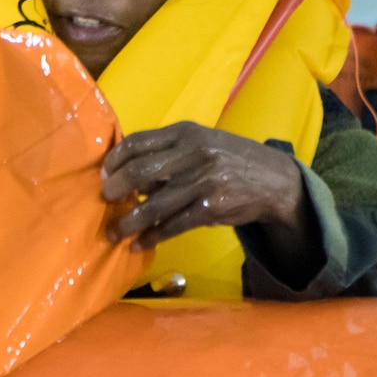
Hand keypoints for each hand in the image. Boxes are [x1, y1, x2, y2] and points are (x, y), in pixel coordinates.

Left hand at [101, 122, 323, 287]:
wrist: (274, 179)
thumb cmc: (228, 158)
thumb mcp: (200, 141)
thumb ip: (166, 152)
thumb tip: (126, 175)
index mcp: (185, 132)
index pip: (136, 143)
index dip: (114, 160)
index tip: (103, 174)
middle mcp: (193, 154)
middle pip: (138, 172)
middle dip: (114, 189)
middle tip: (105, 200)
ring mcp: (203, 182)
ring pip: (152, 206)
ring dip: (127, 223)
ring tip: (113, 233)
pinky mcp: (211, 209)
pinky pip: (172, 226)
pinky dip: (151, 237)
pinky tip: (139, 244)